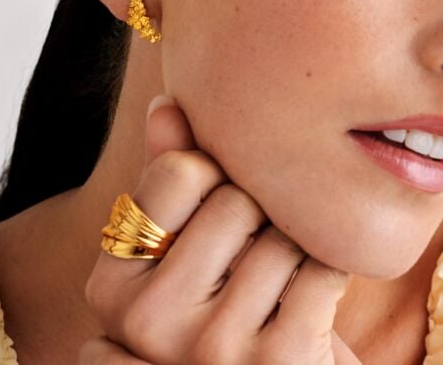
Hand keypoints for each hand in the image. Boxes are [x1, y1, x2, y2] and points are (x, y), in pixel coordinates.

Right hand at [78, 96, 360, 364]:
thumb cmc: (223, 309)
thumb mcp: (181, 251)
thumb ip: (168, 179)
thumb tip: (165, 103)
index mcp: (113, 284)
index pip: (179, 170)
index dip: (216, 175)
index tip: (219, 206)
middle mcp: (148, 321)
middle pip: (235, 201)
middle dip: (259, 216)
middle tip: (255, 253)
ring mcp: (211, 347)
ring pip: (282, 234)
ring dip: (295, 246)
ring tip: (278, 282)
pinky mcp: (279, 364)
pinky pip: (323, 269)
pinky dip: (329, 272)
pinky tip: (309, 300)